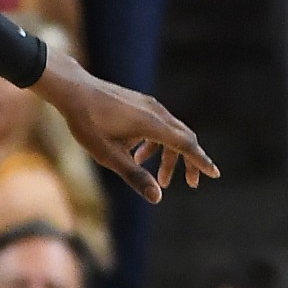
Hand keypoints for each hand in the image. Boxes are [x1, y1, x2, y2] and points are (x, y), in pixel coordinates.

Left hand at [34, 54, 217, 201]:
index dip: (201, 161)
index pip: (186, 145)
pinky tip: (137, 155)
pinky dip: (155, 143)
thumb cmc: (87, 123)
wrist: (72, 89)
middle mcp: (156, 112)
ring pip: (170, 132)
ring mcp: (149, 105)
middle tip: (190, 184)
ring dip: (168, 155)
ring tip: (159, 177)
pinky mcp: (140, 102)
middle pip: (183, 139)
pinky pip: (157, 124)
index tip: (215, 174)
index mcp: (153, 125)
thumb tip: (157, 198)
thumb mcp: (108, 155)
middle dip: (188, 162)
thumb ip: (134, 176)